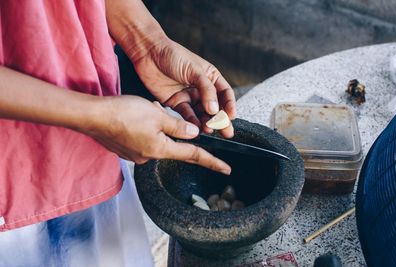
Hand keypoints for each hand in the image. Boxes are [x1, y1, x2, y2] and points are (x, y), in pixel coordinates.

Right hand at [85, 95, 230, 173]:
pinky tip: (140, 116)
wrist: (93, 116)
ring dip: (160, 126)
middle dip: (177, 133)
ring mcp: (137, 155)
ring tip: (149, 109)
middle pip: (174, 147)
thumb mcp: (158, 116)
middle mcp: (150, 156)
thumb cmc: (125, 113)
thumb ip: (179, 127)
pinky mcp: (128, 149)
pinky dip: (149, 128)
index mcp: (161, 149)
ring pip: (159, 140)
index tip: (227, 168)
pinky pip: (146, 140)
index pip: (193, 155)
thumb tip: (194, 134)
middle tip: (168, 117)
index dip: (212, 161)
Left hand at [132, 39, 235, 137]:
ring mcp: (189, 96)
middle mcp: (201, 88)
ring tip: (209, 130)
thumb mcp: (194, 70)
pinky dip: (191, 122)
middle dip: (220, 120)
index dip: (229, 105)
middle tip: (226, 132)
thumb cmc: (173, 55)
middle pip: (215, 107)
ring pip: (201, 113)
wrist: (149, 53)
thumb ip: (206, 90)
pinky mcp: (176, 103)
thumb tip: (215, 109)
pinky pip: (186, 115)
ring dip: (206, 122)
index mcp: (210, 77)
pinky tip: (195, 127)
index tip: (231, 116)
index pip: (225, 94)